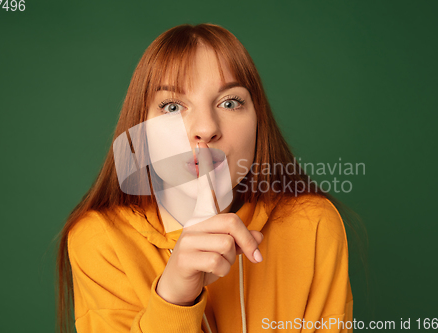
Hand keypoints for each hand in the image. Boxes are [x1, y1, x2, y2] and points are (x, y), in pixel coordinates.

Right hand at [156, 142, 263, 305]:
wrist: (179, 287)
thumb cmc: (202, 264)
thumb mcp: (225, 252)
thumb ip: (241, 242)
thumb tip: (259, 236)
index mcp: (203, 218)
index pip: (205, 189)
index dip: (206, 168)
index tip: (201, 144)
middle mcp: (194, 224)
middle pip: (232, 222)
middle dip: (248, 242)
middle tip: (255, 257)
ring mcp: (187, 239)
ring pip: (227, 245)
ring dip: (230, 262)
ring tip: (218, 265)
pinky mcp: (184, 256)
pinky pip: (218, 261)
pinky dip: (222, 271)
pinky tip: (210, 272)